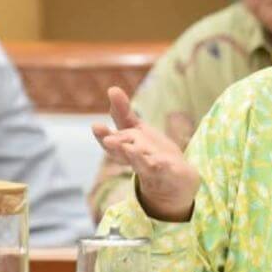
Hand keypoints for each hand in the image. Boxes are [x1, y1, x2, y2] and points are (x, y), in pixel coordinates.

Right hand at [92, 86, 199, 222]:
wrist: (176, 182)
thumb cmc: (151, 153)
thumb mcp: (136, 130)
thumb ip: (123, 113)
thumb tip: (111, 89)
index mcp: (126, 150)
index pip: (112, 142)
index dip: (103, 135)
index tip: (96, 126)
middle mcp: (136, 161)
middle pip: (123, 154)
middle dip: (115, 146)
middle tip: (107, 140)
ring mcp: (153, 170)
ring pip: (141, 165)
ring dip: (135, 156)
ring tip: (130, 149)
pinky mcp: (170, 175)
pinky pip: (166, 172)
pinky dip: (163, 168)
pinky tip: (163, 162)